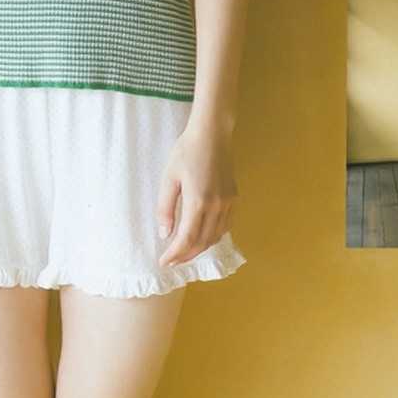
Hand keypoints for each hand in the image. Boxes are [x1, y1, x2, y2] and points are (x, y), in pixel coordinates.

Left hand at [156, 123, 236, 268]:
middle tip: (171, 261)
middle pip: (202, 242)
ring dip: (199, 249)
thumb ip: (165, 208)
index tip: (164, 262)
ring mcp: (228, 203)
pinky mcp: (233, 198)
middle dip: (186, 255)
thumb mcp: (168, 178)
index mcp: (198, 201)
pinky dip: (212, 237)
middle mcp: (216, 206)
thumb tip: (165, 234)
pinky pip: (224, 226)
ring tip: (184, 253)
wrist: (212, 134)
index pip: (187, 238)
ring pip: (215, 237)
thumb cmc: (186, 152)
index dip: (175, 254)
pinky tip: (202, 238)